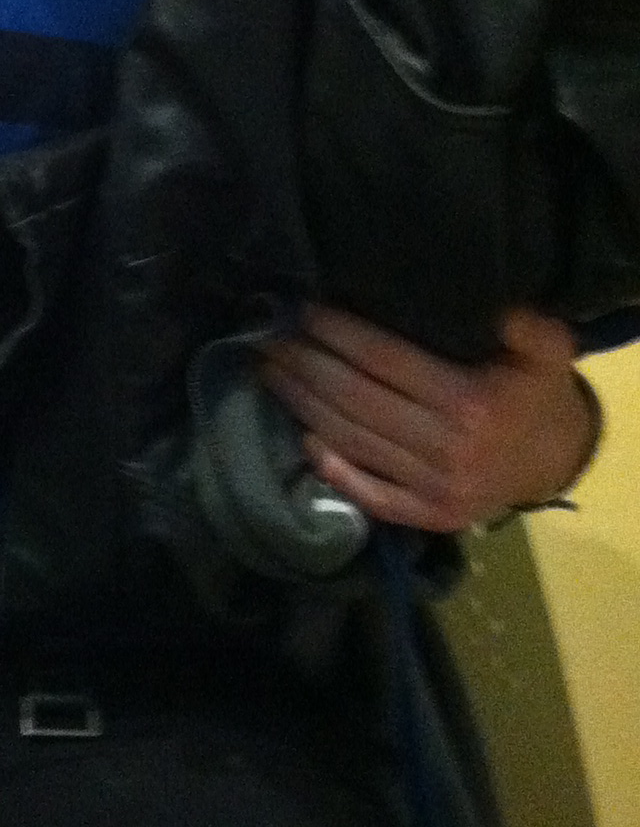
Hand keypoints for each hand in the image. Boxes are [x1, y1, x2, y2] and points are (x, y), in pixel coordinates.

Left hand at [260, 304, 596, 532]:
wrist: (557, 464)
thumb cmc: (538, 397)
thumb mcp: (548, 355)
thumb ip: (531, 331)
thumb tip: (502, 311)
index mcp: (472, 403)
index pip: (386, 360)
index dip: (340, 334)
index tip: (303, 310)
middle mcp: (449, 448)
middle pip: (357, 399)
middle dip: (306, 364)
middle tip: (268, 336)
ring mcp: (436, 487)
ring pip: (354, 441)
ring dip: (304, 405)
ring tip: (271, 372)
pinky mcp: (430, 516)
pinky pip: (372, 494)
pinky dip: (334, 469)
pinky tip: (304, 438)